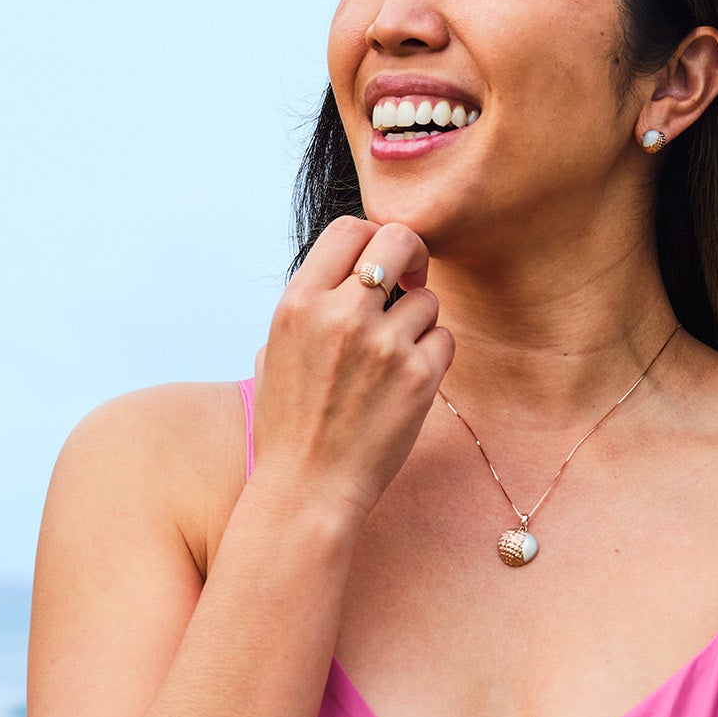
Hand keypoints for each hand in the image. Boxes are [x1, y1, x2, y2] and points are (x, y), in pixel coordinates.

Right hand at [250, 216, 453, 521]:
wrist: (307, 488)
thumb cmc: (288, 423)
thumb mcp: (273, 350)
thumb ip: (309, 305)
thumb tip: (347, 272)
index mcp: (299, 302)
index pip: (350, 229)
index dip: (372, 240)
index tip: (379, 267)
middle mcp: (341, 314)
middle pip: (400, 240)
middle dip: (412, 257)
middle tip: (411, 283)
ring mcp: (383, 344)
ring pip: (428, 300)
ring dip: (419, 324)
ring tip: (393, 361)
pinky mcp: (419, 376)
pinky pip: (444, 340)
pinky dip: (432, 358)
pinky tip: (406, 385)